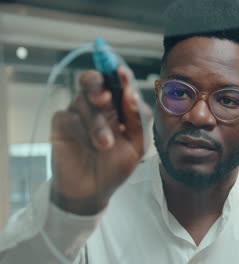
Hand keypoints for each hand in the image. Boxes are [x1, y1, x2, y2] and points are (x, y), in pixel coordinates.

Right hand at [50, 66, 151, 214]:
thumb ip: (139, 120)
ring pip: (82, 102)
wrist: (93, 191)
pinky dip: (78, 127)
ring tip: (105, 144)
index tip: (123, 75)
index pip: (118, 83)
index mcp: (118, 106)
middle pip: (93, 81)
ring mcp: (78, 113)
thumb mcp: (137, 145)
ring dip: (96, 122)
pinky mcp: (62, 125)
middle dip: (98, 85)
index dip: (120, 76)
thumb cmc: (116, 165)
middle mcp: (98, 106)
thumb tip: (133, 95)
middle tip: (104, 98)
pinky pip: (66, 116)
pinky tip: (88, 143)